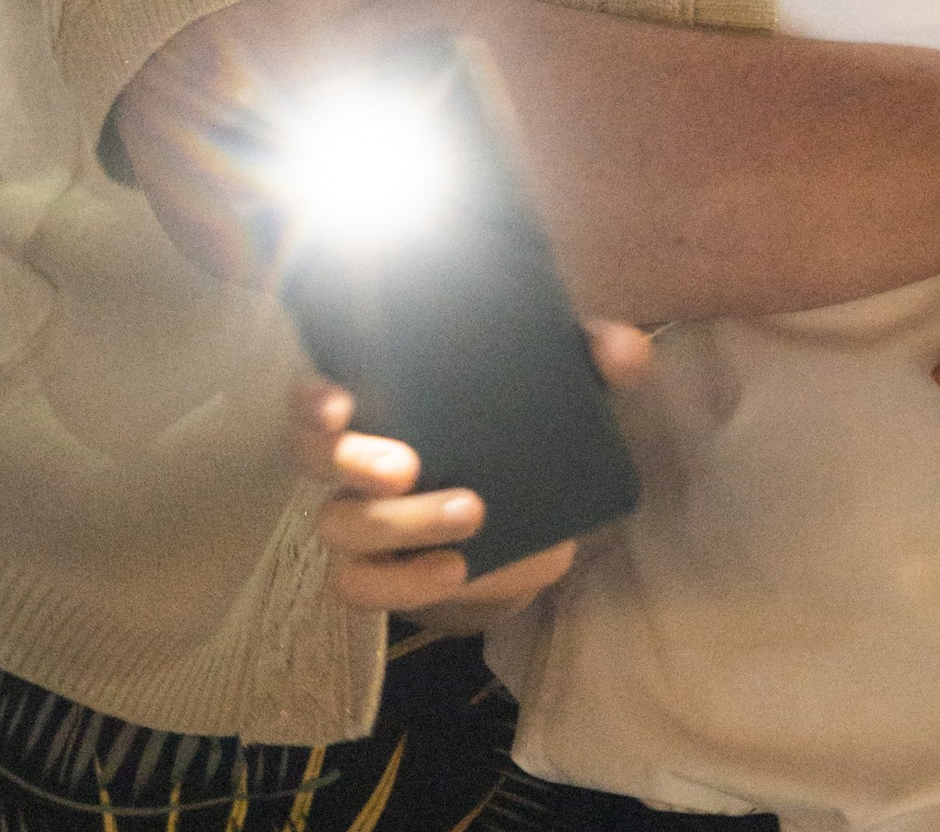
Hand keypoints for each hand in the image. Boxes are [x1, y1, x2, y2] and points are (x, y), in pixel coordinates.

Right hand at [295, 320, 650, 627]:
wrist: (525, 530)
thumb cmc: (521, 439)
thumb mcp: (560, 392)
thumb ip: (593, 360)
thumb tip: (626, 351)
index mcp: (384, 404)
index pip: (318, 393)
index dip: (313, 397)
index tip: (339, 402)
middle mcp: (356, 461)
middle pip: (313, 457)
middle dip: (353, 459)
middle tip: (408, 467)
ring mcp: (362, 522)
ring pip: (342, 525)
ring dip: (404, 522)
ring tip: (471, 514)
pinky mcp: (382, 576)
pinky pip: (362, 587)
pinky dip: (405, 581)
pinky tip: (455, 569)